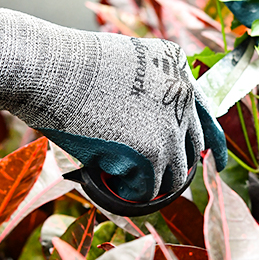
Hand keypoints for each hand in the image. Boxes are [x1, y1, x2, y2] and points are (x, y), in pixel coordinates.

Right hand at [0, 0, 227, 211]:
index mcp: (178, 66)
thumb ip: (145, 93)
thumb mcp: (120, 67)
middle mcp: (183, 93)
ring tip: (106, 177)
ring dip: (139, 184)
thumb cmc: (64, 68)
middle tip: (144, 185)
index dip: (212, 145)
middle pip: (188, 153)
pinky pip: (143, 191)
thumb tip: (151, 135)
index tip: (215, 163)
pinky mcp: (151, 152)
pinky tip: (93, 177)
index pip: (206, 115)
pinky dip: (119, 193)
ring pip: (167, 178)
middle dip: (169, 173)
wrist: (43, 68)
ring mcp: (170, 125)